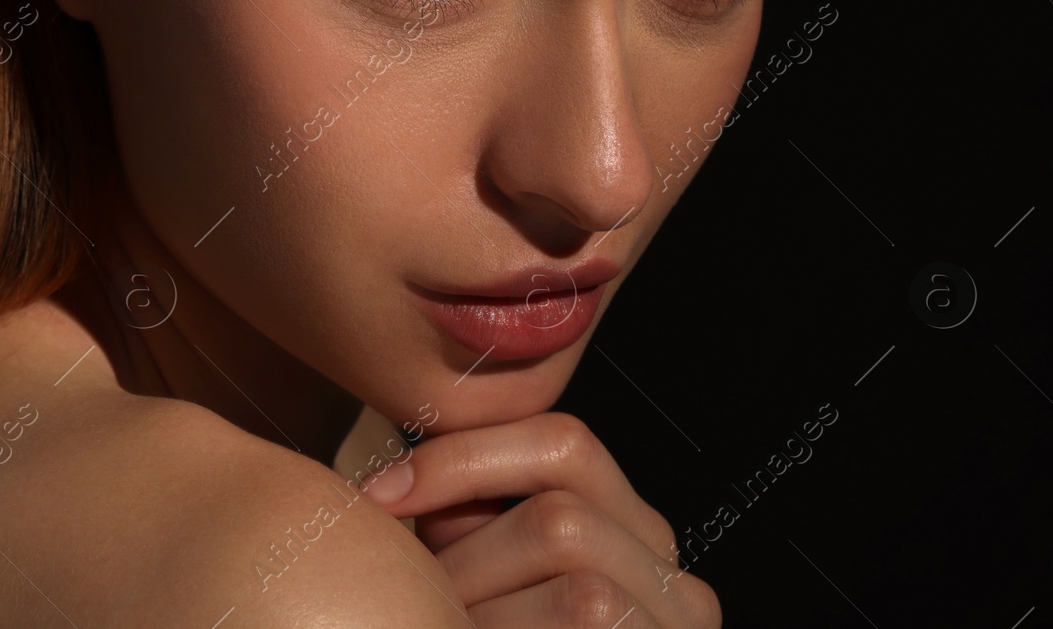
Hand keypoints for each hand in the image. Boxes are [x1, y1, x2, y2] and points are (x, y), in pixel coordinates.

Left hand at [362, 412, 719, 627]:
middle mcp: (675, 583)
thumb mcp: (478, 576)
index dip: (461, 458)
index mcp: (631, 531)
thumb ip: (462, 521)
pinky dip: (501, 628)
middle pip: (562, 519)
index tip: (376, 495)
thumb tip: (380, 483)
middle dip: (466, 559)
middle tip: (420, 600)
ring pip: (578, 591)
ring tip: (450, 626)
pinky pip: (585, 621)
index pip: (563, 441)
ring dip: (483, 612)